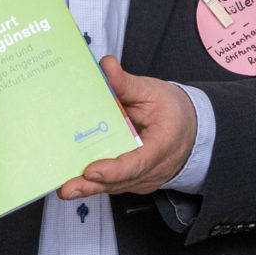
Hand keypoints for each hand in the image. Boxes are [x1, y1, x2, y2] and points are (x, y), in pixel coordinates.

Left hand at [58, 57, 195, 198]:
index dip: (114, 169)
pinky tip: (75, 181)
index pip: (139, 162)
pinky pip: (115, 184)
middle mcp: (156, 167)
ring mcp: (147, 177)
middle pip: (122, 180)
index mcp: (164, 144)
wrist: (190, 127)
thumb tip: (106, 65)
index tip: (92, 171)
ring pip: (116, 186)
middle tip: (68, 187)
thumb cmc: (172, 110)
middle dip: (92, 186)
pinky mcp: (136, 180)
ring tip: (65, 187)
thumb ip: (126, 83)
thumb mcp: (152, 91)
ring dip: (90, 188)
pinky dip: (96, 184)